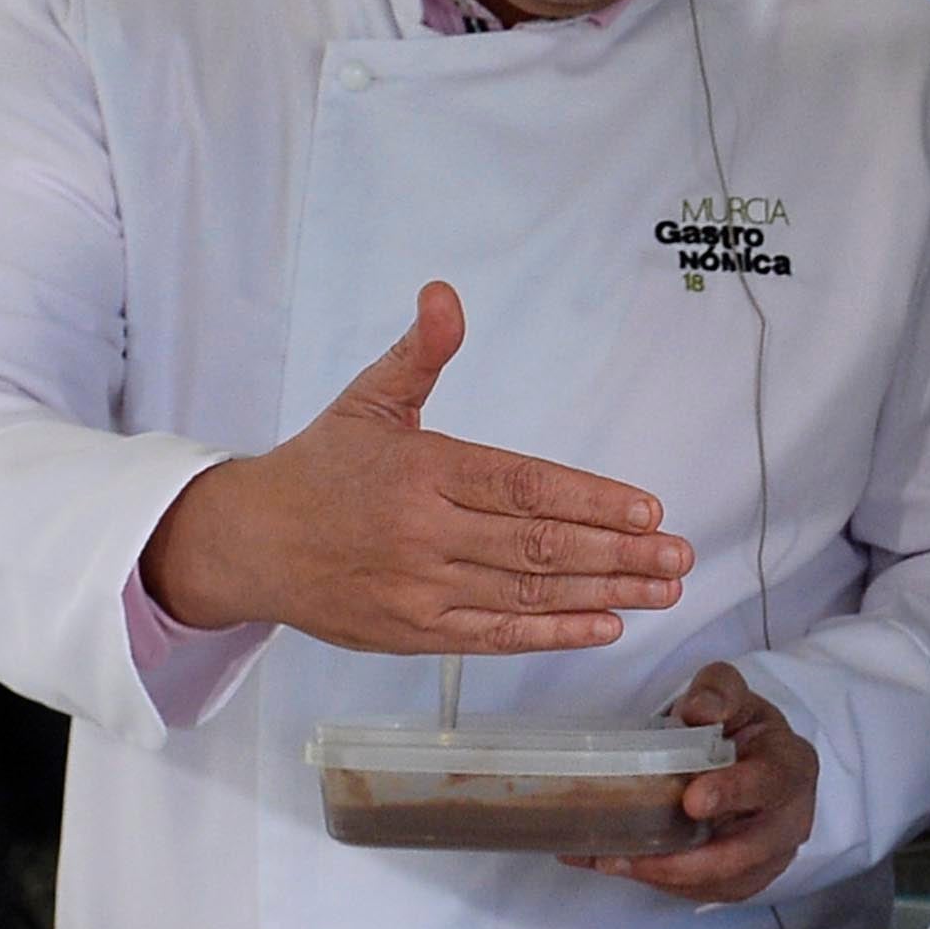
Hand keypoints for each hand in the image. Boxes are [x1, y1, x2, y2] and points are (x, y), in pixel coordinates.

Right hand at [140, 283, 690, 653]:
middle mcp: (426, 533)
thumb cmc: (321, 467)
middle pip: (538, 545)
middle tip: (678, 557)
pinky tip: (605, 623)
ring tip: (662, 591)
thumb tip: (444, 293)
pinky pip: (497, 635)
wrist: (250, 543)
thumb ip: (421, 352)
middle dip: (619, 553)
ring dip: (604, 593)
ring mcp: (422, 588)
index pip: (523, 486)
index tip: (648, 510)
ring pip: (527, 593)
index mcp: (423, 470)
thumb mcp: (369, 398)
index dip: (590, 499)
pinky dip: (554, 632)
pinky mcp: (416, 632)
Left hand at [600, 664, 816, 901]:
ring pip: (723, 881)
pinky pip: (706, 893)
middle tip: (635, 855)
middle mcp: (791, 819)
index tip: (693, 801)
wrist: (747, 758)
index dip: (733, 793)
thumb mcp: (730, 694)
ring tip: (612, 860)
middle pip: (748, 852)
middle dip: (690, 861)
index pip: (770, 783)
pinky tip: (622, 864)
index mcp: (791, 766)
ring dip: (666, 876)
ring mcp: (771, 857)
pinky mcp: (745, 879)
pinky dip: (661, 883)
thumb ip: (717, 691)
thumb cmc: (738, 728)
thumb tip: (698, 710)